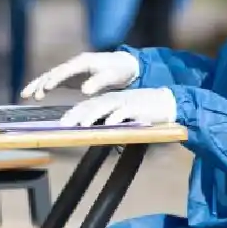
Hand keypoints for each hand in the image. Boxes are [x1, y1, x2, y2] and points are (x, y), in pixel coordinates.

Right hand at [21, 51, 139, 100]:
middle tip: (30, 94)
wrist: (124, 65)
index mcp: (82, 62)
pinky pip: (54, 82)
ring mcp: (71, 71)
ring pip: (50, 77)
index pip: (65, 71)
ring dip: (38, 85)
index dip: (55, 79)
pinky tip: (36, 96)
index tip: (47, 88)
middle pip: (53, 73)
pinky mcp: (71, 78)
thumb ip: (98, 82)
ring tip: (26, 95)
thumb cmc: (119, 70)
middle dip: (40, 83)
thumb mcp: (111, 76)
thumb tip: (84, 90)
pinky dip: (44, 88)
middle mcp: (74, 64)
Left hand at [60, 88, 177, 127]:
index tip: (61, 124)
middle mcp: (113, 99)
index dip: (73, 114)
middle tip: (64, 125)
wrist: (166, 102)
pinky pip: (124, 112)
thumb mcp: (121, 112)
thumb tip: (90, 128)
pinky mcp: (136, 107)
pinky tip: (109, 124)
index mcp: (108, 100)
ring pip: (105, 107)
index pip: (86, 106)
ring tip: (83, 124)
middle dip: (76, 115)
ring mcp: (124, 102)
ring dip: (93, 116)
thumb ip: (107, 117)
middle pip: (91, 106)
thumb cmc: (141, 109)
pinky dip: (116, 117)